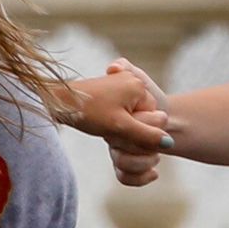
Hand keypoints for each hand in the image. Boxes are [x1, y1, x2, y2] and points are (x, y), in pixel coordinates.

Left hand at [61, 55, 169, 186]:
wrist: (59, 102)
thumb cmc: (89, 112)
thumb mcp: (120, 127)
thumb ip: (146, 135)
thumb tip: (169, 143)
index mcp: (139, 87)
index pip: (156, 120)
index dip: (140, 132)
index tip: (120, 130)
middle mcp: (133, 84)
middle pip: (147, 119)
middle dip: (132, 130)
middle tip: (111, 129)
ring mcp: (123, 87)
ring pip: (135, 119)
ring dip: (123, 129)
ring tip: (105, 126)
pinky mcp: (114, 93)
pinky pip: (125, 114)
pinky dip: (117, 124)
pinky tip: (103, 125)